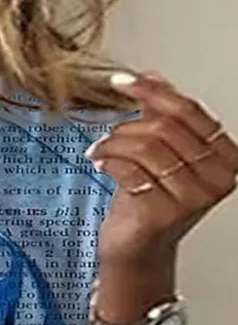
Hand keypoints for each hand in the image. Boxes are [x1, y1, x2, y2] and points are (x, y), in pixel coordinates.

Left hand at [85, 71, 237, 269]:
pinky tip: (99, 163)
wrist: (136, 248)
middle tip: (108, 136)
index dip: (153, 92)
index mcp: (224, 156)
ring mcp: (192, 197)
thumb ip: (160, 116)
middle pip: (166, 128)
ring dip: (114, 143)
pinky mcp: (163, 212)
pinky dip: (109, 161)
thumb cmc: (148, 203)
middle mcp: (216, 177)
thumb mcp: (159, 154)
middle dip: (128, 126)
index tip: (123, 82)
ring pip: (146, 146)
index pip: (189, 111)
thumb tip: (152, 76)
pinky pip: (130, 169)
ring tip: (99, 151)